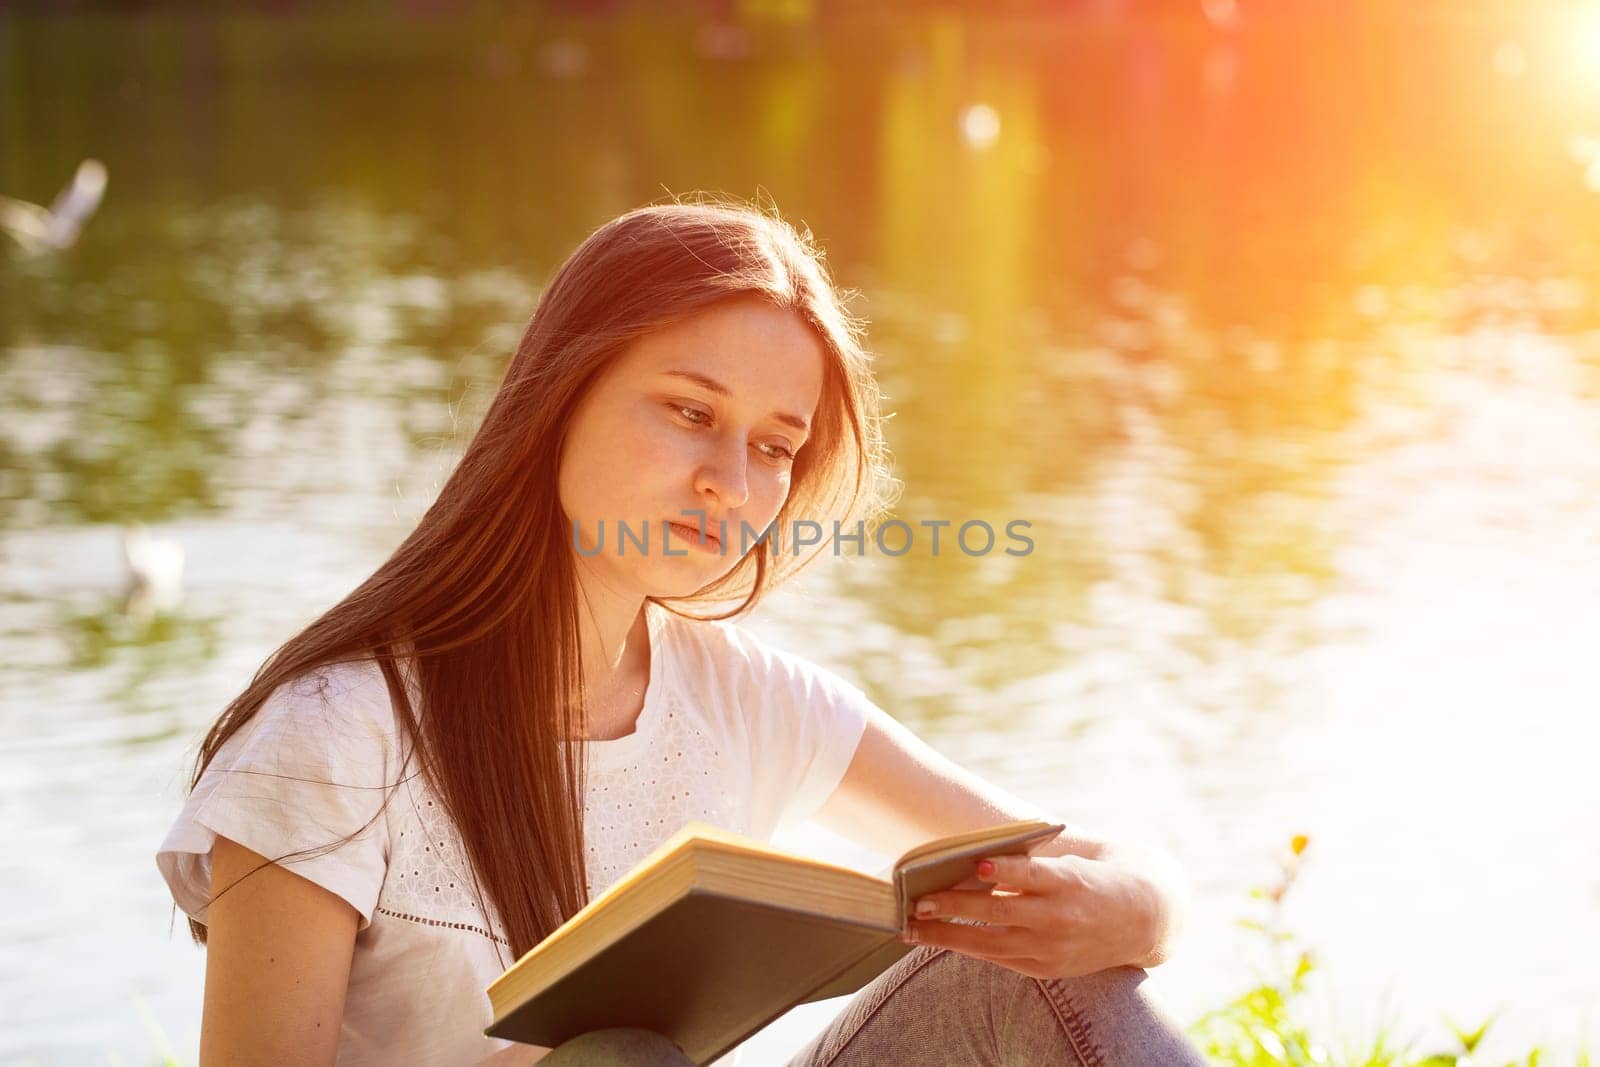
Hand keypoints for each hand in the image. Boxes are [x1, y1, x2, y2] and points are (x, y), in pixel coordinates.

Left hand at [899, 851, 1159, 979]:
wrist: (1143, 918)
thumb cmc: (1095, 876)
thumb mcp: (1072, 860)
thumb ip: (1030, 864)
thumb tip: (973, 864)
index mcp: (1070, 882)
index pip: (1034, 876)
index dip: (1006, 871)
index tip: (977, 864)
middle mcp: (1061, 918)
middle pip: (1001, 913)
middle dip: (955, 907)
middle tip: (918, 902)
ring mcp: (1054, 948)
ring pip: (991, 944)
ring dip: (948, 936)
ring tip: (913, 928)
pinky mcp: (1049, 968)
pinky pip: (1000, 958)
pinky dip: (969, 948)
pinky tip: (941, 938)